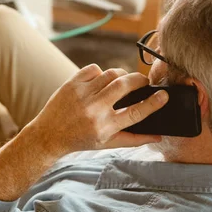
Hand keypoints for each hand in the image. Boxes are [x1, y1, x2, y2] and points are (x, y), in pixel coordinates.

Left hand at [29, 64, 168, 154]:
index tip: (163, 96)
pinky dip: (101, 73)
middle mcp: (95, 109)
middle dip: (139, 80)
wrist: (49, 135)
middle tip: (143, 82)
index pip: (136, 112)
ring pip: (112, 73)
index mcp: (105, 126)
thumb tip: (158, 137)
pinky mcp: (72, 83)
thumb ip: (134, 139)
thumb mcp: (107, 143)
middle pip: (126, 85)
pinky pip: (94, 68)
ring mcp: (82, 94)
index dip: (153, 102)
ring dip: (122, 75)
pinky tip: (101, 82)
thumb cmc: (81, 140)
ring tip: (123, 82)